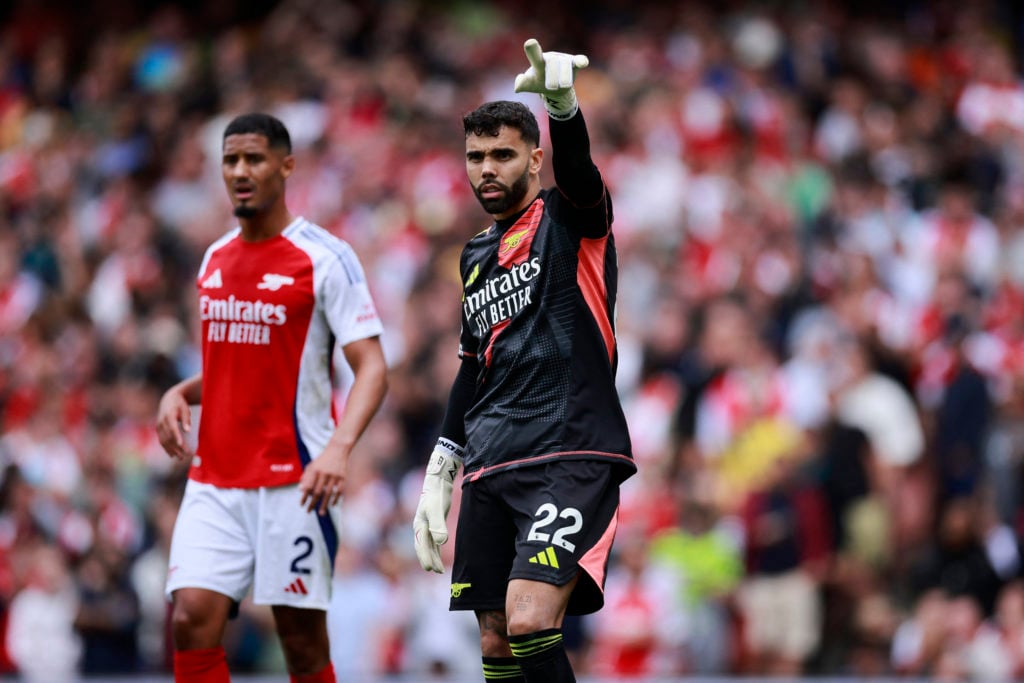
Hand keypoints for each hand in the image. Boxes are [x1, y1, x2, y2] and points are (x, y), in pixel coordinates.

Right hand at [156, 388, 193, 459]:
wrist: (168, 400)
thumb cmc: (180, 405)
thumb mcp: (185, 409)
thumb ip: (186, 419)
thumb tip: (188, 430)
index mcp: (169, 416)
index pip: (172, 428)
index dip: (176, 437)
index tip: (181, 445)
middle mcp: (161, 422)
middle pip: (169, 437)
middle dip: (177, 447)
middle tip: (186, 454)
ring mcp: (158, 426)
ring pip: (164, 441)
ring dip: (172, 450)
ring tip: (181, 457)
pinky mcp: (158, 429)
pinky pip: (161, 440)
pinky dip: (166, 448)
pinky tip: (172, 454)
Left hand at [299, 445, 346, 514]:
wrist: (338, 450)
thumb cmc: (322, 460)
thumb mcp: (311, 465)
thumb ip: (305, 477)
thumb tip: (300, 490)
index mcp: (315, 470)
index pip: (308, 486)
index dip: (304, 496)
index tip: (302, 505)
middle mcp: (324, 473)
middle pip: (318, 492)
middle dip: (313, 503)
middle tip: (309, 512)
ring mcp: (334, 476)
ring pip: (328, 493)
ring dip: (324, 504)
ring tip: (321, 514)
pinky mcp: (343, 477)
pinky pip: (339, 490)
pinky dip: (336, 498)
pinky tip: (332, 505)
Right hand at [413, 439, 462, 572]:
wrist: (439, 479)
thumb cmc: (437, 494)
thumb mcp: (437, 509)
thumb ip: (438, 525)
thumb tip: (441, 542)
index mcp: (419, 524)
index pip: (421, 545)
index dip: (425, 558)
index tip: (430, 569)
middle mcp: (421, 526)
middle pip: (423, 547)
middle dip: (429, 559)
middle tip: (437, 571)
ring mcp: (427, 524)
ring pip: (428, 544)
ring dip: (433, 556)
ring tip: (439, 568)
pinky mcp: (434, 521)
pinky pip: (433, 539)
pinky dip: (436, 548)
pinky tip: (440, 552)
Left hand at [513, 38, 588, 119]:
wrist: (555, 87)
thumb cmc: (539, 82)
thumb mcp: (530, 85)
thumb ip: (523, 84)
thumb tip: (517, 86)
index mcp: (538, 61)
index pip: (535, 55)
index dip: (533, 50)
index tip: (530, 43)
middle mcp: (551, 57)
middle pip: (552, 64)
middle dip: (552, 78)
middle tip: (550, 87)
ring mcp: (563, 59)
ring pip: (565, 65)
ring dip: (564, 78)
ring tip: (562, 86)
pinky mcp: (574, 63)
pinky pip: (579, 60)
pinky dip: (581, 61)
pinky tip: (583, 63)